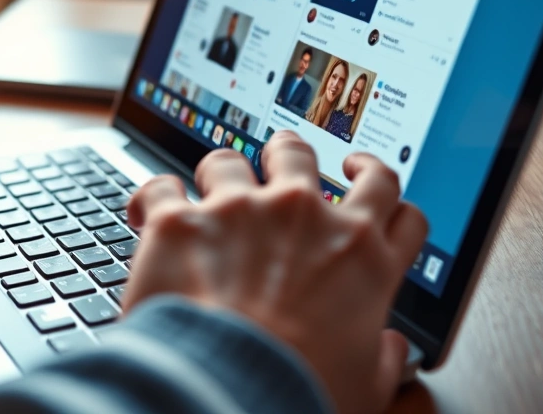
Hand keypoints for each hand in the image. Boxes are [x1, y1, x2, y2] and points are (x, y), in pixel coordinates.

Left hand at [123, 131, 426, 413]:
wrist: (228, 389)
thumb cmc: (298, 390)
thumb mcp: (366, 385)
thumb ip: (385, 359)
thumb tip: (393, 350)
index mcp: (361, 258)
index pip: (392, 203)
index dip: (378, 186)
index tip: (362, 180)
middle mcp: (304, 219)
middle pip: (306, 155)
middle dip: (293, 153)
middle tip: (285, 160)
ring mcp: (240, 211)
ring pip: (233, 158)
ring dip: (222, 170)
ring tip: (213, 184)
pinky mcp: (180, 220)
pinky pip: (161, 186)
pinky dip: (155, 197)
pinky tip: (149, 210)